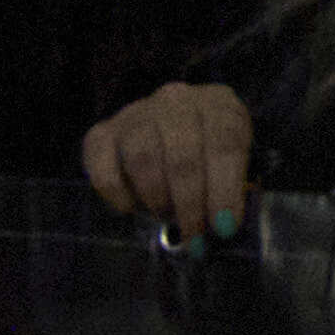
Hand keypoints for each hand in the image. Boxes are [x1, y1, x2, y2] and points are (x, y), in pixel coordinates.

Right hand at [80, 84, 256, 232]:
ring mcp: (136, 113)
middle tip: (193, 233)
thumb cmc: (210, 151)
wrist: (173, 130)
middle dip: (190, 203)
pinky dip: (116, 192)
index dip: (224, 190)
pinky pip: (102, 164)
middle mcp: (176, 101)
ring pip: (143, 158)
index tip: (224, 227)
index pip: (225, 144)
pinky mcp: (102, 131)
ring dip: (157, 198)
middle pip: (182, 156)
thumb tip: (223, 226)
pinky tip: (130, 208)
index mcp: (219, 104)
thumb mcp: (232, 161)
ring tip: (166, 216)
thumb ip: (231, 187)